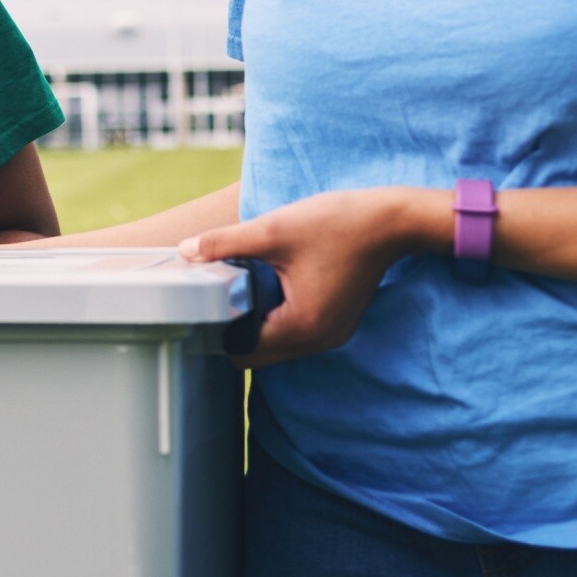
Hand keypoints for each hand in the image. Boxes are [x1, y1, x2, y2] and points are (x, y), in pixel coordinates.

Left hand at [181, 186, 444, 368]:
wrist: (391, 221)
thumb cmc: (336, 224)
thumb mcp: (272, 230)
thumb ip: (224, 244)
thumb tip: (184, 250)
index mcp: (300, 326)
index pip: (242, 351)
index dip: (217, 331)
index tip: (202, 306)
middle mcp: (318, 341)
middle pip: (258, 354)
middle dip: (234, 331)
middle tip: (217, 296)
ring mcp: (331, 335)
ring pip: (277, 346)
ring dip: (256, 324)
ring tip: (241, 289)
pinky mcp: (338, 323)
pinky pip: (296, 334)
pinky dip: (277, 319)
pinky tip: (269, 288)